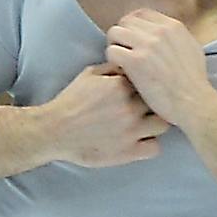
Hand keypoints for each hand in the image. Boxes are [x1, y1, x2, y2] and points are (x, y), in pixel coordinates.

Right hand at [38, 62, 169, 166]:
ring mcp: (131, 130)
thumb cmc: (70, 102)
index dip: (147, 86)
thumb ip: (112, 68)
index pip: (149, 80)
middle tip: (145, 109)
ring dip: (155, 124)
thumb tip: (129, 64)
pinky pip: (155, 148)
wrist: (54, 130)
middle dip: (154, 103)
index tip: (141, 91)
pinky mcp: (127, 152)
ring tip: (145, 126)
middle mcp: (130, 107)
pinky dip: (150, 145)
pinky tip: (140, 142)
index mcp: (122, 86)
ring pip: (163, 124)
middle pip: (159, 102)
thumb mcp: (88, 74)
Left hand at [104, 10, 212, 128]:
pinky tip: (120, 71)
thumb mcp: (191, 48)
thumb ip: (175, 37)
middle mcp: (159, 31)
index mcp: (172, 26)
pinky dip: (112, 61)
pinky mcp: (135, 62)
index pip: (141, 13)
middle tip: (122, 51)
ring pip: (115, 33)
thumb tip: (165, 34)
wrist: (193, 100)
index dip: (132, 26)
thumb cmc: (194, 81)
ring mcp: (146, 45)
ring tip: (119, 61)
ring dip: (114, 46)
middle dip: (121, 35)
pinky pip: (112, 51)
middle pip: (125, 21)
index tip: (131, 39)